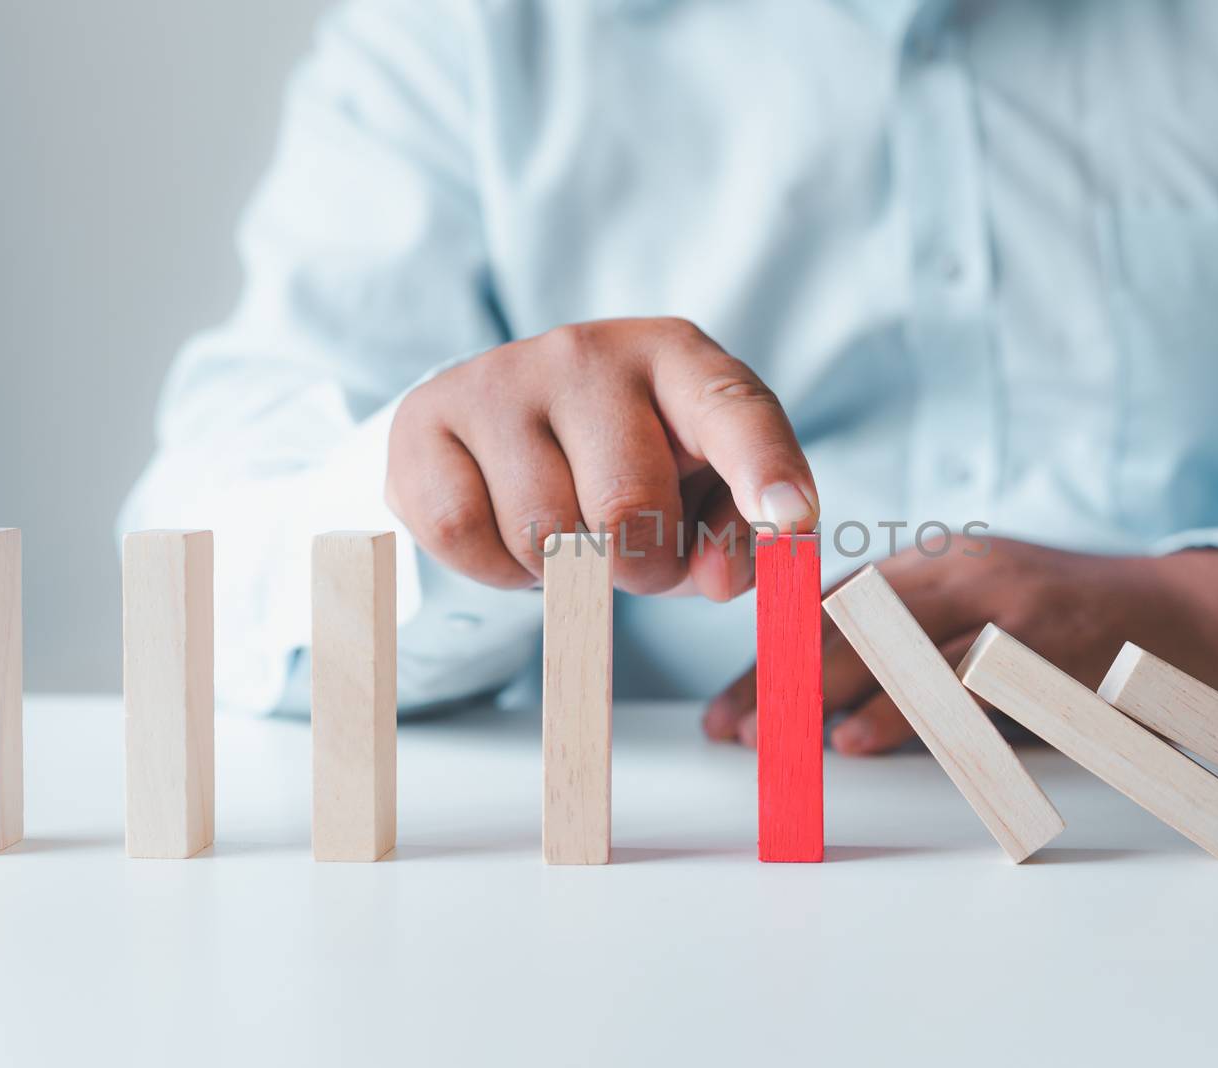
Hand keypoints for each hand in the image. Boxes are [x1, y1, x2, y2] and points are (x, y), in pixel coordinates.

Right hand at [386, 318, 818, 598]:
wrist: (508, 422)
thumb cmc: (633, 463)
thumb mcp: (704, 493)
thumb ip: (740, 538)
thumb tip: (716, 579)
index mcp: (680, 359)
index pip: (734, 408)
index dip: (765, 470)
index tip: (791, 520)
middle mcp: (590, 352)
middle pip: (628, 507)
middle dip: (642, 565)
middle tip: (637, 555)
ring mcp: (501, 377)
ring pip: (544, 535)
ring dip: (568, 572)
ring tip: (571, 533)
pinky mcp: (426, 418)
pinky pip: (465, 536)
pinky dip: (498, 569)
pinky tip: (512, 533)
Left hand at [704, 536, 1217, 754]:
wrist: (1186, 621)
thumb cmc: (1071, 626)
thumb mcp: (981, 613)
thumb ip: (910, 641)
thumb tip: (824, 702)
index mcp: (938, 566)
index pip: (833, 608)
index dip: (774, 659)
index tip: (728, 710)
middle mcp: (963, 574)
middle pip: (851, 621)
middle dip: (785, 678)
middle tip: (737, 728)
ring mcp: (1005, 605)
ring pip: (896, 645)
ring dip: (826, 695)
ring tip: (776, 736)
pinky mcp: (1045, 643)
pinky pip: (960, 682)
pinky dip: (904, 711)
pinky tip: (860, 737)